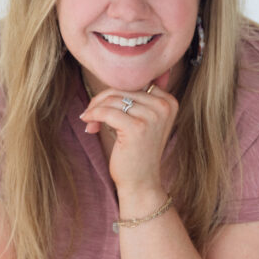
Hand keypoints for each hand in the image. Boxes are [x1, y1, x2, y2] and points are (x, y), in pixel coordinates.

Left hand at [79, 77, 177, 192]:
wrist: (141, 182)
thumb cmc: (137, 151)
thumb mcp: (142, 120)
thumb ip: (134, 98)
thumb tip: (109, 76)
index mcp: (169, 101)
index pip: (134, 83)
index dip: (114, 93)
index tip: (103, 108)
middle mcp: (164, 106)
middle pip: (122, 89)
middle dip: (101, 101)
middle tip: (90, 116)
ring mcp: (153, 116)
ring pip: (113, 99)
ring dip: (95, 110)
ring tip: (90, 123)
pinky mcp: (137, 128)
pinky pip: (106, 112)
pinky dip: (93, 116)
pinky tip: (89, 125)